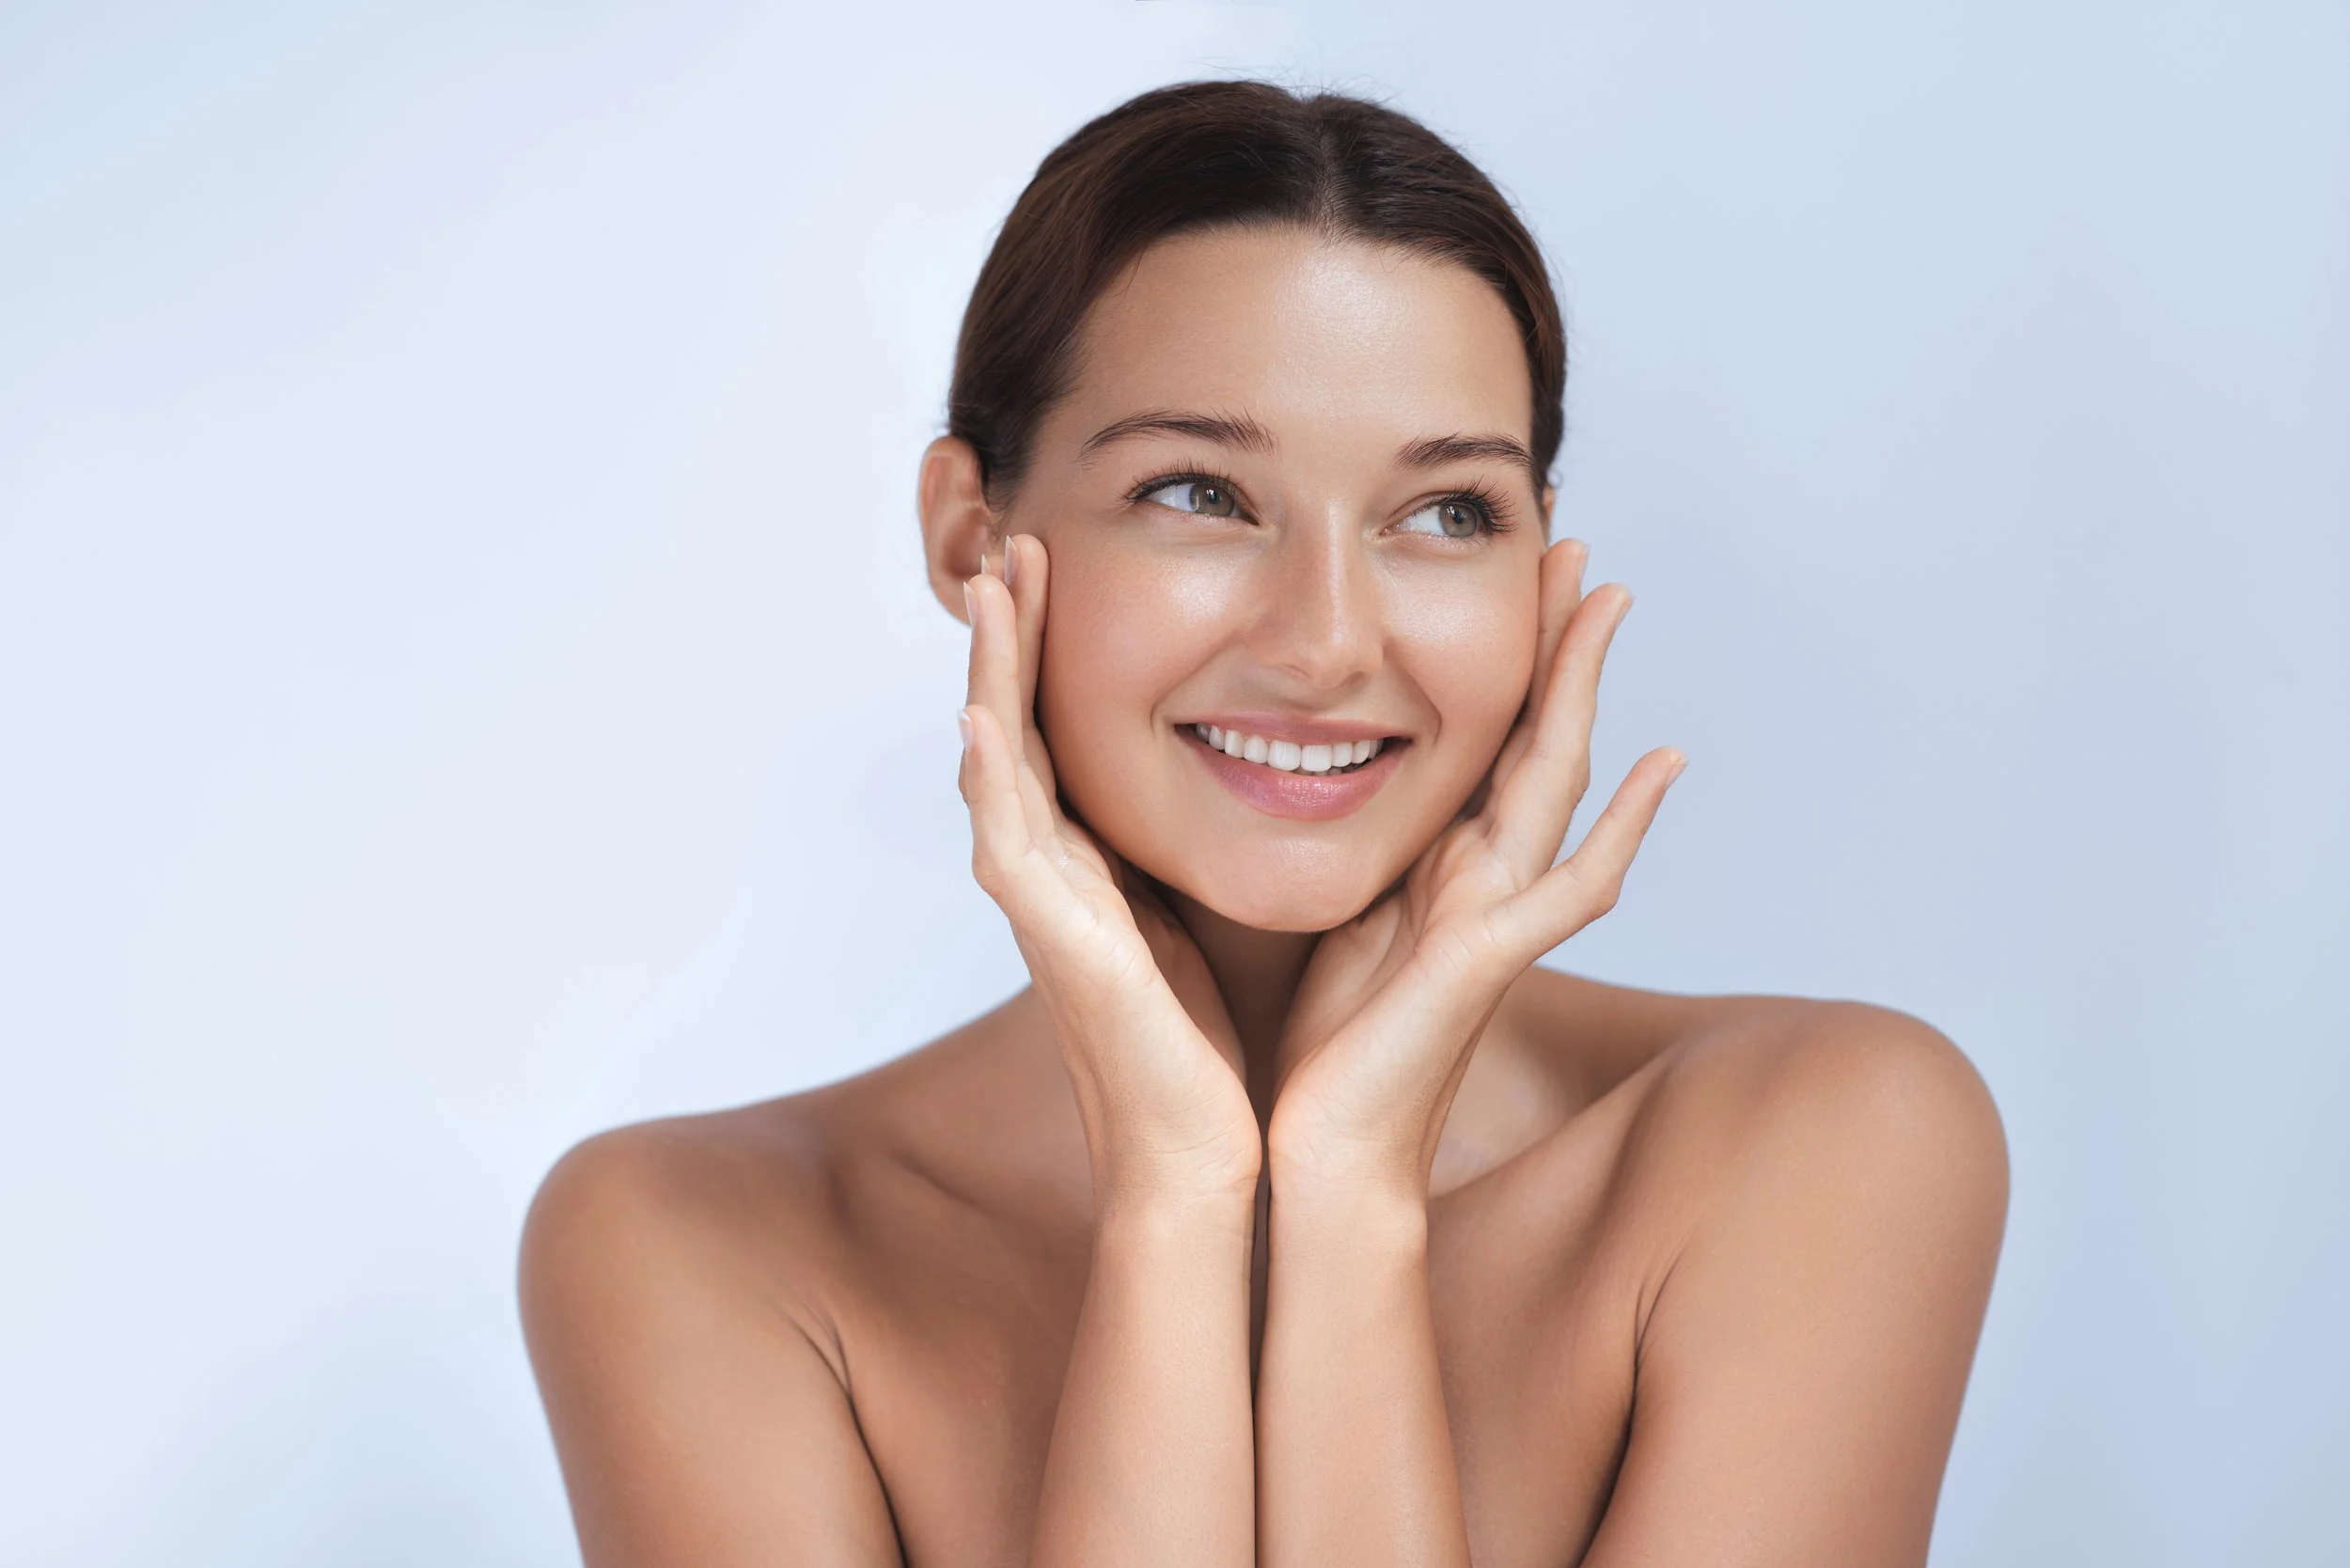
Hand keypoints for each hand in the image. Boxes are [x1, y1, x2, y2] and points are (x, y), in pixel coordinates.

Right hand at [960, 535, 1261, 1203]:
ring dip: (990, 672)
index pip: (1052, 725)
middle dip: (1009, 631)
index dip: (1046, 643)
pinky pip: (1009, 845)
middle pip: (1011, 722)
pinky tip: (980, 715)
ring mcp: (1038, 905)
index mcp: (1083, 858)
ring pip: (997, 762)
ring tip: (991, 584)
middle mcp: (1047, 871)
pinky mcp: (1054, 945)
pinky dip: (991, 778)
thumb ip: (1179, 838)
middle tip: (1013, 538)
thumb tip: (1227, 765)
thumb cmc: (1201, 1042)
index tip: (1057, 558)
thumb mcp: (1195, 905)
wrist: (1199, 1152)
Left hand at [1266, 540, 1684, 1196]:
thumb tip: (1317, 776)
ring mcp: (1497, 918)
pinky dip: (1624, 825)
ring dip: (1584, 688)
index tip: (1512, 571)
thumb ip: (1357, 852)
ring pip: (1557, 781)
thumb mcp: (1332, 915)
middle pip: (1534, 737)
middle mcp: (1481, 881)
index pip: (1485, 740)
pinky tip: (1661, 763)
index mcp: (1441, 866)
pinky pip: (1572, 885)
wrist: (1324, 1156)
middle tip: (1576, 545)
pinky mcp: (1487, 962)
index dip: (1504, 658)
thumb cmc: (1325, 1051)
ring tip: (1609, 597)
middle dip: (1556, 641)